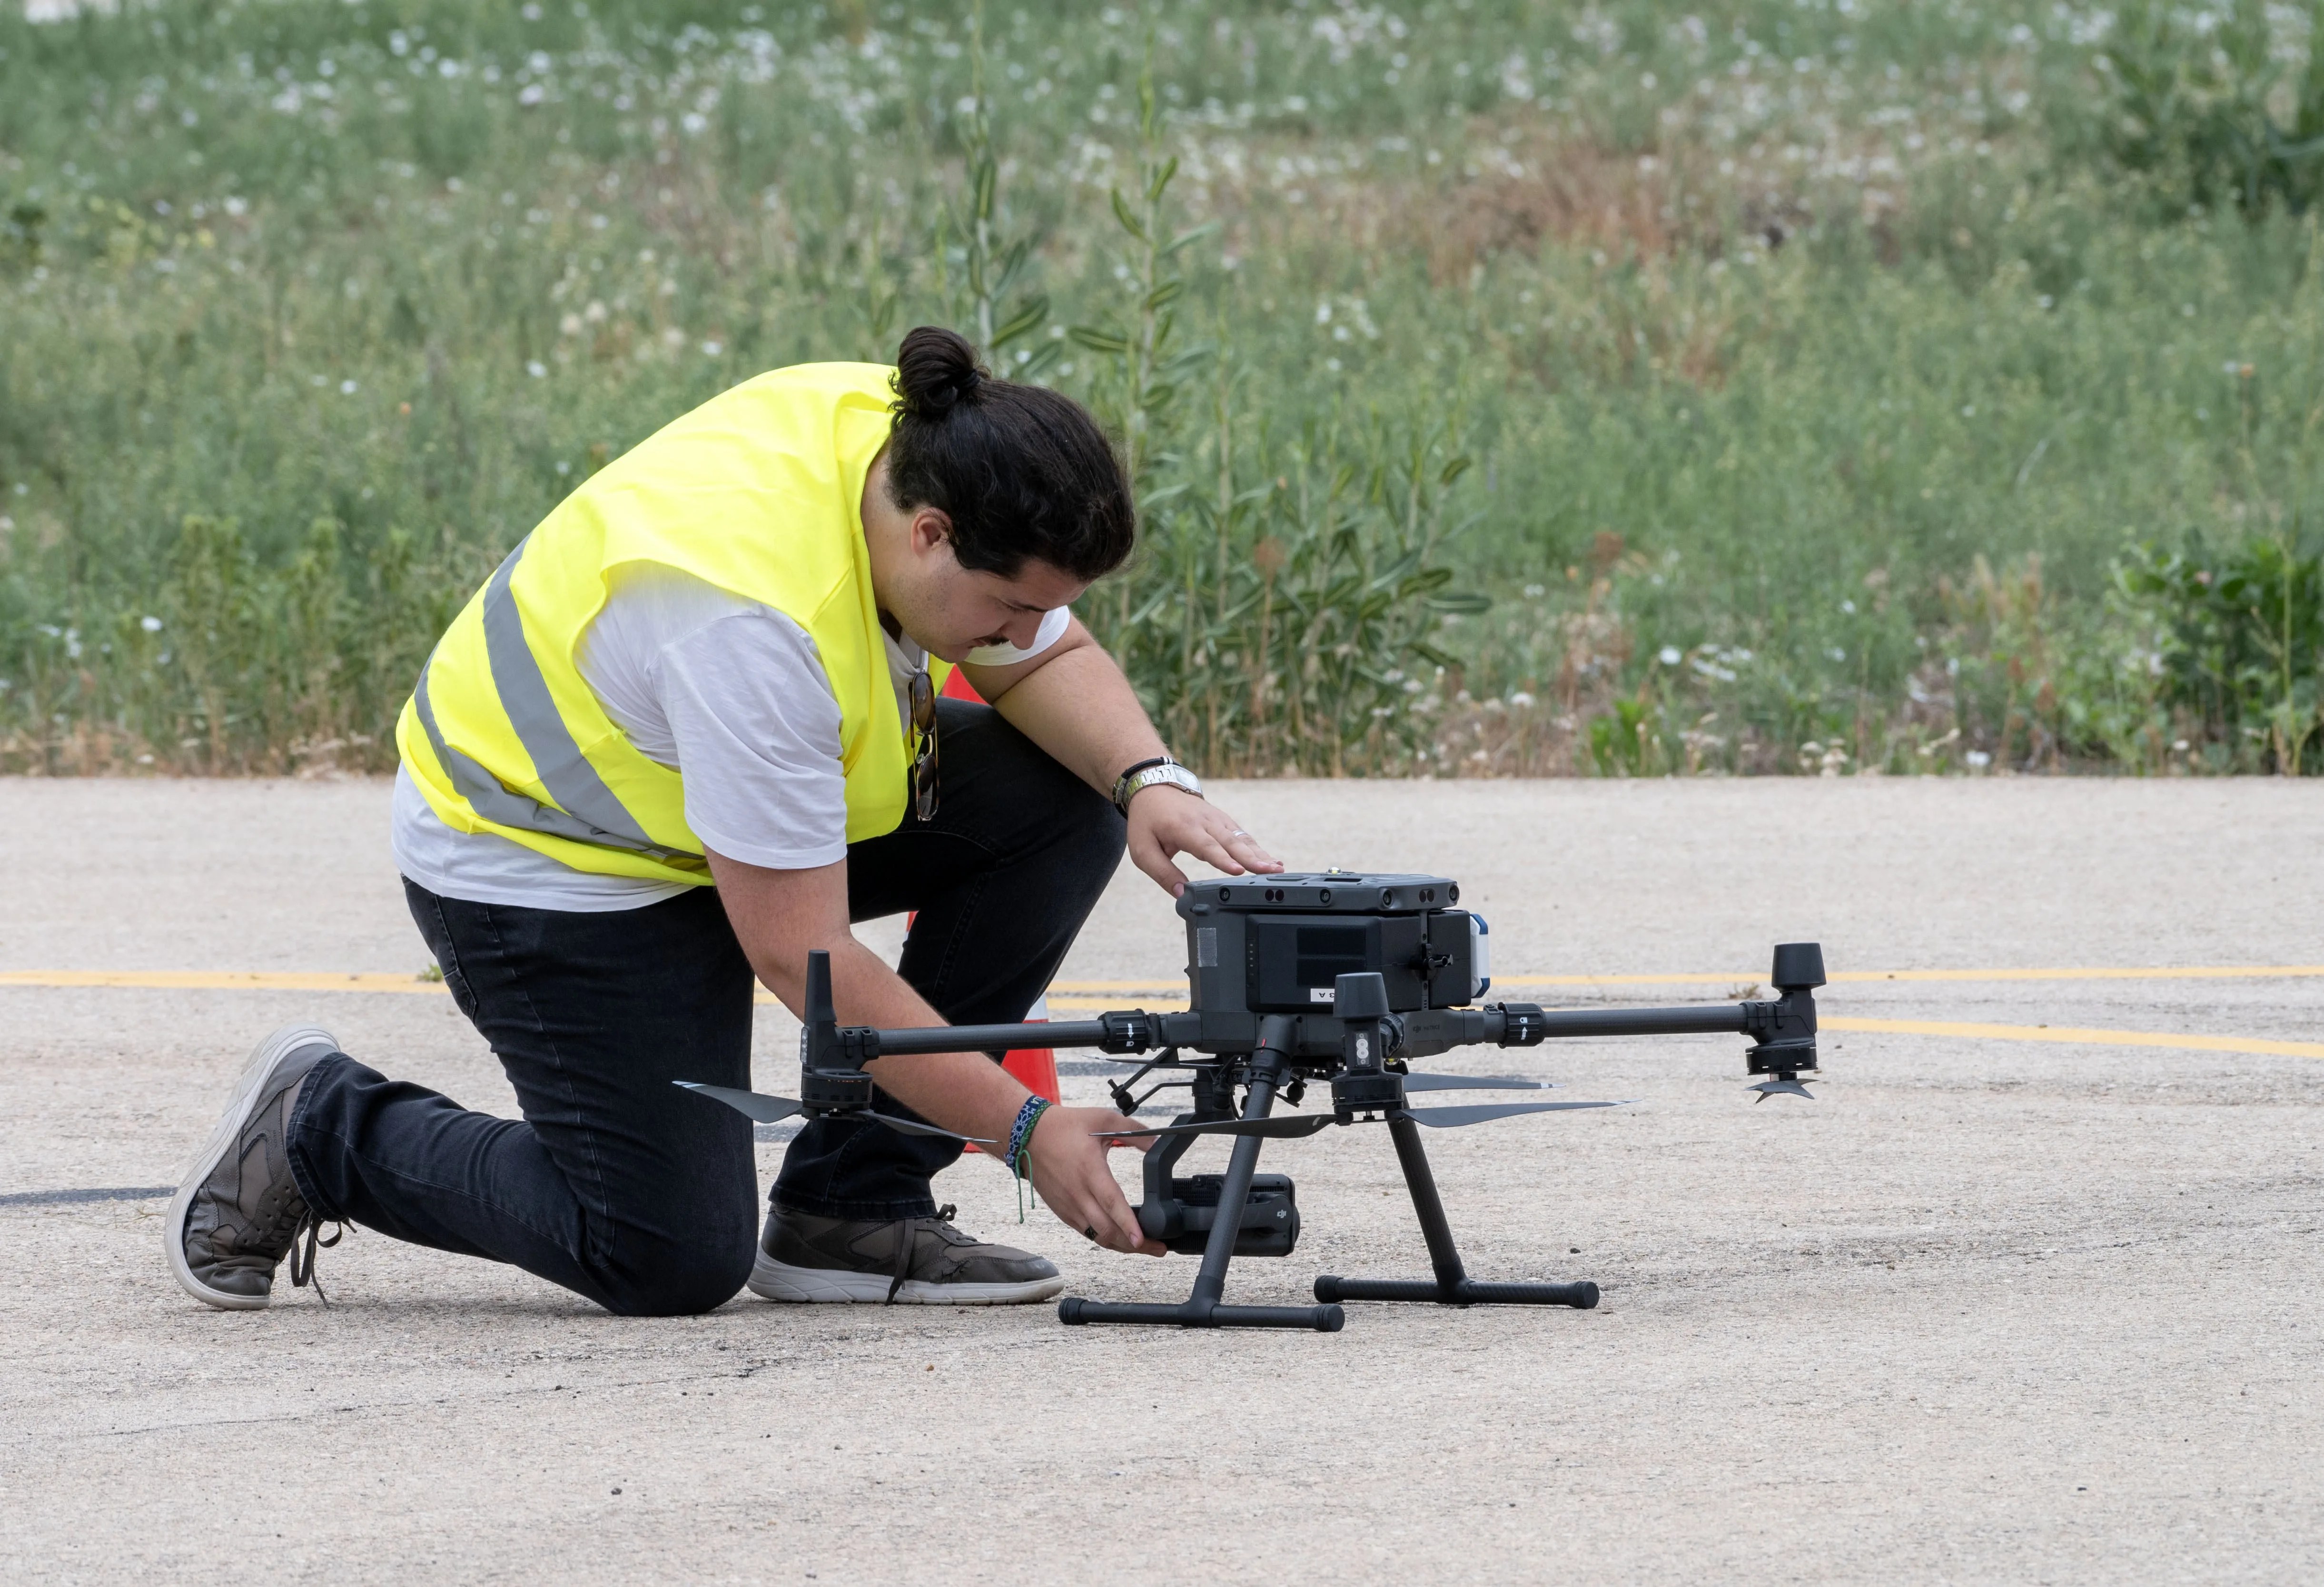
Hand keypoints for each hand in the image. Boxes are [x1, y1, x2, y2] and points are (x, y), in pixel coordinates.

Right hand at [1023, 1105, 1167, 1254]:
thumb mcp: (1103, 1119)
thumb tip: (1158, 1143)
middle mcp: (1078, 1194)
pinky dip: (1105, 1239)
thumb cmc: (1063, 1126)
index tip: (1143, 1240)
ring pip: (1097, 1236)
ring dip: (1121, 1246)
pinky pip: (1087, 1232)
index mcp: (1090, 1171)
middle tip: (1159, 1248)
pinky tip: (1120, 1239)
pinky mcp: (1063, 1212)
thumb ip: (1134, 1132)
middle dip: (1135, 1245)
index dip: (1128, 1224)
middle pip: (1107, 1230)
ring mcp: (1069, 1206)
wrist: (1027, 1135)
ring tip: (1144, 1248)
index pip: (1111, 1203)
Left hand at [1125, 787, 1284, 896]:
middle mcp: (1204, 821)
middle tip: (1271, 873)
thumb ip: (1163, 873)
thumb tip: (1182, 894)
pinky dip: (1257, 848)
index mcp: (1183, 828)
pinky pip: (1242, 835)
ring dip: (1261, 854)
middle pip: (1232, 842)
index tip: (1239, 871)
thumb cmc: (1147, 821)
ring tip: (1278, 869)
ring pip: (1242, 838)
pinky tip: (1271, 861)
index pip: (1206, 846)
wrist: (1154, 788)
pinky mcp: (1223, 821)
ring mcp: (1217, 819)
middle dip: (1253, 858)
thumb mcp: (1143, 850)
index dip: (1223, 860)